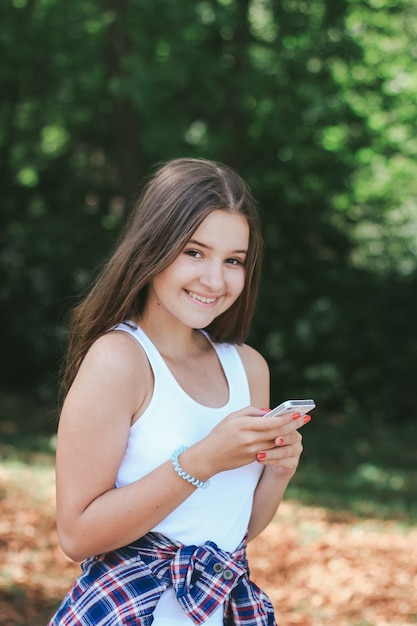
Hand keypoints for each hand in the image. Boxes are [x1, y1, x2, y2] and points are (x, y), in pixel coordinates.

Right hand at [194, 408, 309, 477]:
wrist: (209, 457)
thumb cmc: (220, 434)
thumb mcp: (232, 417)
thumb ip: (251, 411)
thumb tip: (269, 412)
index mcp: (243, 425)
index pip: (270, 421)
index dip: (286, 417)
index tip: (297, 412)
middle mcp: (249, 438)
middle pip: (277, 432)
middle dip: (293, 425)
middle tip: (305, 418)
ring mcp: (252, 451)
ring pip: (276, 442)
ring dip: (289, 435)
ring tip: (298, 427)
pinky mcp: (253, 459)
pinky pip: (270, 451)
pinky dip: (279, 444)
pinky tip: (286, 438)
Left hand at [255, 412, 309, 476]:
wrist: (268, 461)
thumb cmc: (263, 441)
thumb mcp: (262, 430)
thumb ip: (264, 419)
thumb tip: (266, 412)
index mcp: (289, 425)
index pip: (289, 421)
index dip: (285, 421)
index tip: (278, 423)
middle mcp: (295, 437)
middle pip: (290, 436)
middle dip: (283, 438)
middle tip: (275, 440)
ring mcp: (296, 450)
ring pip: (286, 451)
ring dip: (272, 453)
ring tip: (260, 454)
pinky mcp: (293, 463)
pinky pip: (283, 462)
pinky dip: (271, 461)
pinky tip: (260, 460)